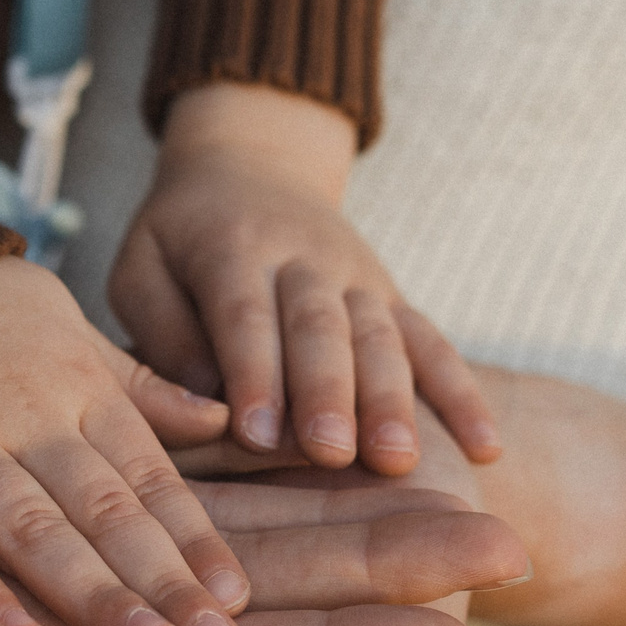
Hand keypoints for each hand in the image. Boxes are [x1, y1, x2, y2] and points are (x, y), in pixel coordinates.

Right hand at [0, 255, 247, 625]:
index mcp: (78, 389)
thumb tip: (225, 422)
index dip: (192, 543)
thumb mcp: (72, 328)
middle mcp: (26, 416)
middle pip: (104, 511)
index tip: (235, 603)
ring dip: (91, 591)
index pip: (149, 478)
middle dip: (162, 582)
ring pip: (32, 524)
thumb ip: (141, 389)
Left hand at [111, 83, 497, 474]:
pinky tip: (485, 450)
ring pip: (382, 338)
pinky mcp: (394, 297)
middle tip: (332, 455)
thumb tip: (206, 402)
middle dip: (329, 393)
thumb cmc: (180, 239)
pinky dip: (463, 396)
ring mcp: (359, 277)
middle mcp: (305, 259)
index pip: (246, 315)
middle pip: (321, 328)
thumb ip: (162, 329)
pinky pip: (434, 345)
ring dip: (394, 400)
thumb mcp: (140, 266)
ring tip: (401, 461)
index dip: (254, 373)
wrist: (251, 164)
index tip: (257, 437)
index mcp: (232, 248)